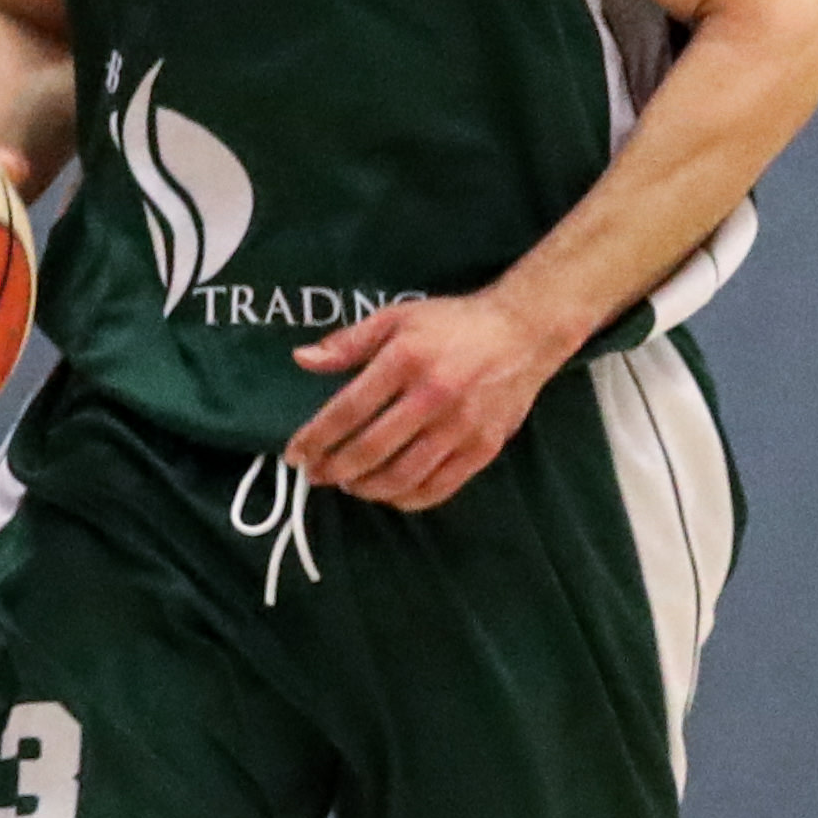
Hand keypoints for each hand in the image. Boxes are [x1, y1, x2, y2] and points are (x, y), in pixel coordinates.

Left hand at [285, 290, 563, 511]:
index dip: (315, 438)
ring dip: (366, 488)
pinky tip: (389, 492)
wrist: (523, 333)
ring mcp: (461, 427)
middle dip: (334, 469)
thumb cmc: (452, 324)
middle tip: (317, 475)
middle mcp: (433, 396)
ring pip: (402, 476)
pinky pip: (438, 488)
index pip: (348, 410)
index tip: (294, 455)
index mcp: (406, 360)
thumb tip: (301, 360)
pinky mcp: (483, 448)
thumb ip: (348, 342)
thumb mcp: (397, 318)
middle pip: (370, 449)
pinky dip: (406, 499)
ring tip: (350, 483)